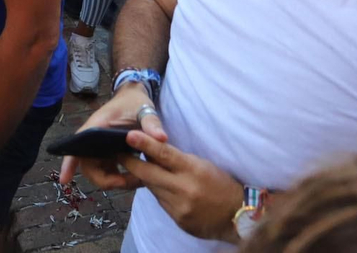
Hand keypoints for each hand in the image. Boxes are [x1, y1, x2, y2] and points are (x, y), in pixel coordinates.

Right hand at [59, 83, 161, 189]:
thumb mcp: (144, 109)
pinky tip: (136, 179)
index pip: (77, 145)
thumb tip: (161, 138)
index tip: (64, 180)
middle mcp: (93, 139)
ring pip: (98, 171)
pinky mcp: (108, 154)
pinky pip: (108, 171)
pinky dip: (119, 178)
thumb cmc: (135, 102)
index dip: (69, 163)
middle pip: (87, 165)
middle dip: (103, 179)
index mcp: (97, 126)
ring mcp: (100, 148)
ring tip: (136, 181)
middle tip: (124, 183)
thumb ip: (152, 123)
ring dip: (112, 180)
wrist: (135, 98)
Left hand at [120, 130, 243, 242]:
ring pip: (152, 188)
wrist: (238, 214)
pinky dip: (159, 193)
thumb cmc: (221, 183)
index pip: (164, 153)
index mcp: (192, 169)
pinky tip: (163, 188)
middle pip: (149, 173)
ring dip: (146, 178)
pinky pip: (161, 202)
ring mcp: (179, 206)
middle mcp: (184, 188)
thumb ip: (177, 160)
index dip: (145, 144)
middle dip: (131, 162)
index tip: (129, 135)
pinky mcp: (178, 220)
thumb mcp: (202, 164)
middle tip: (118, 153)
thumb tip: (152, 152)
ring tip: (141, 168)